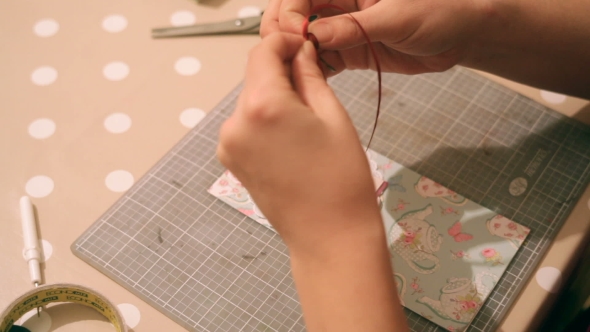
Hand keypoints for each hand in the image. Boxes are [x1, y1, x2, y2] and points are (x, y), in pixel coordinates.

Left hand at [217, 33, 407, 330]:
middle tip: (312, 88)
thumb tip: (300, 51)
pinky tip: (290, 139)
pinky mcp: (230, 160)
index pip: (263, 52)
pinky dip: (264, 121)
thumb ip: (309, 76)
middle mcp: (235, 123)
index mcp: (262, 106)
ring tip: (305, 123)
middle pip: (254, 77)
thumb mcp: (332, 116)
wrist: (328, 236)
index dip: (284, 43)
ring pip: (250, 101)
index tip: (302, 46)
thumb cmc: (340, 181)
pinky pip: (245, 125)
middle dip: (280, 74)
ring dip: (273, 98)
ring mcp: (229, 145)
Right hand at [261, 0, 486, 75]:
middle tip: (286, 55)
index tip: (296, 34)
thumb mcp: (397, 17)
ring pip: (305, 38)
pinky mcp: (351, 50)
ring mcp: (344, 28)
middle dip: (285, 32)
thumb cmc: (441, 11)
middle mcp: (341, 4)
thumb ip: (355, 27)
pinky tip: (308, 81)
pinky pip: (323, 59)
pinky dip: (313, 70)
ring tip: (292, 72)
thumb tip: (316, 34)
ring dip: (295, 54)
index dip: (291, 11)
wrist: (462, 37)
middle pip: (297, 13)